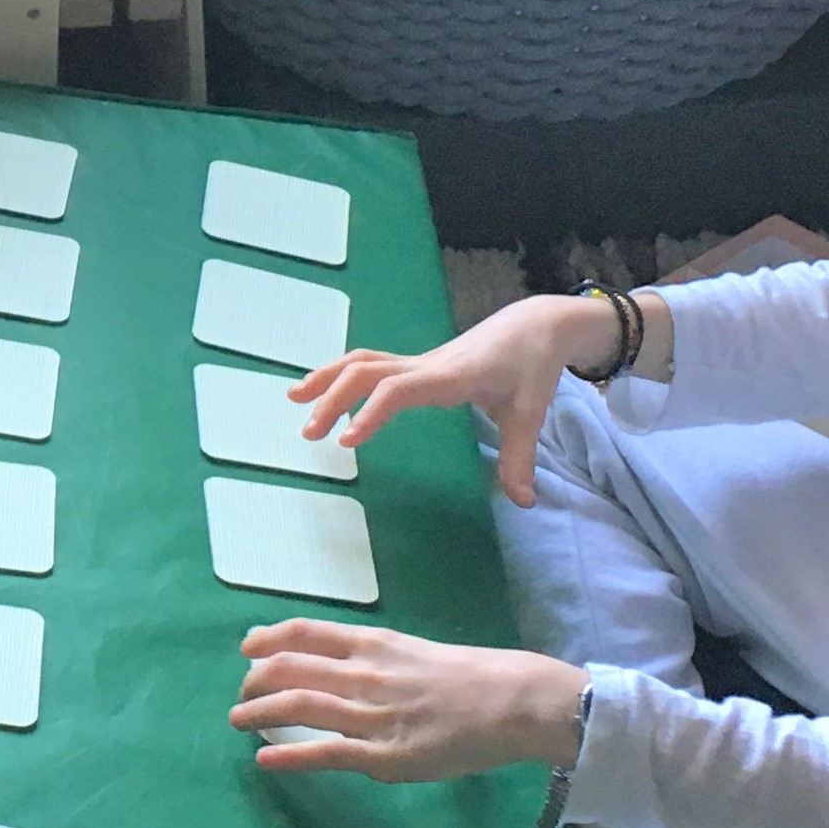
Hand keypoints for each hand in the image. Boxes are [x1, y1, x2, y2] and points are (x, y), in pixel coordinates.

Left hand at [229, 620, 586, 781]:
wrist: (516, 702)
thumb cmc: (478, 678)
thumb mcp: (418, 652)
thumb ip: (380, 659)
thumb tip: (348, 665)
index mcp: (375, 643)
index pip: (305, 633)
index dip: (268, 639)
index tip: (247, 647)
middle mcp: (365, 673)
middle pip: (289, 668)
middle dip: (255, 680)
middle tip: (242, 693)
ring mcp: (371, 715)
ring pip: (298, 707)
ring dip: (257, 713)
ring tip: (237, 720)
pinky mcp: (384, 755)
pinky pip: (325, 754)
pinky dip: (288, 756)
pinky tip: (264, 760)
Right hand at [288, 294, 619, 506]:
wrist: (534, 324)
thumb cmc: (531, 366)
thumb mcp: (531, 412)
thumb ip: (520, 457)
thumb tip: (523, 504)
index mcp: (451, 376)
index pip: (400, 388)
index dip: (370, 411)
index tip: (347, 442)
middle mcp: (426, 364)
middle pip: (367, 371)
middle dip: (334, 398)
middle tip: (310, 435)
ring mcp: (418, 361)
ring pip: (362, 361)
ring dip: (327, 378)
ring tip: (294, 400)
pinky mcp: (416, 363)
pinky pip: (371, 364)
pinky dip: (341, 374)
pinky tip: (322, 391)